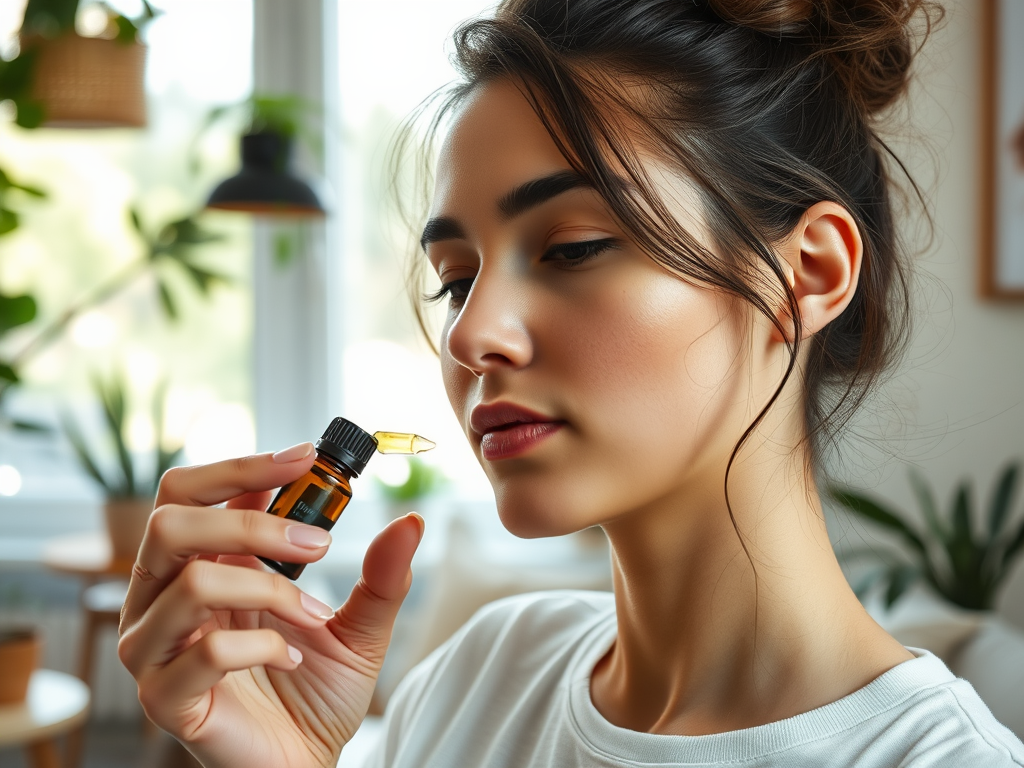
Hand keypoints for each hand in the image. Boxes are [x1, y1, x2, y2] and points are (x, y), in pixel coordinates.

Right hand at [118, 443, 423, 767]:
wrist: (307, 762)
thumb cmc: (317, 690)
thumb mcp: (361, 625)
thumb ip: (381, 575)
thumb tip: (410, 521)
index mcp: (198, 565)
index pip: (189, 493)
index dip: (241, 467)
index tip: (306, 458)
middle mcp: (163, 599)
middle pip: (171, 523)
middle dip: (253, 525)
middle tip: (319, 544)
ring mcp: (155, 650)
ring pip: (190, 584)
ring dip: (270, 590)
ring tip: (315, 615)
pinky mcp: (166, 699)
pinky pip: (205, 654)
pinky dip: (264, 647)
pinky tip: (292, 658)